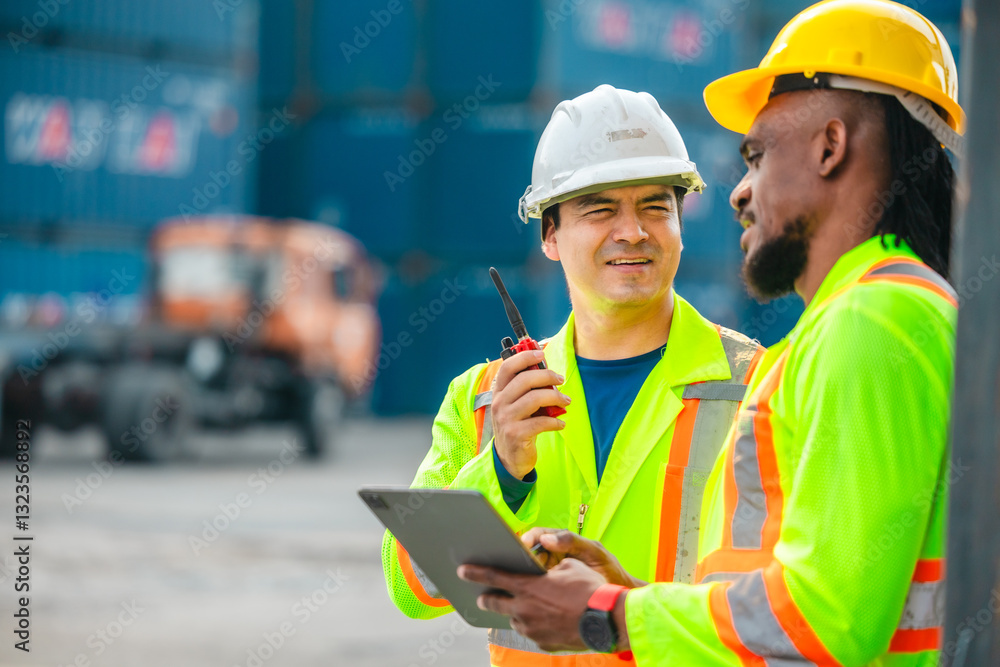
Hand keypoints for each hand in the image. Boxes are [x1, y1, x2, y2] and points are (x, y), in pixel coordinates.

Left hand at [458, 558, 604, 651]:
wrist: (606, 620)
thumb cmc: (589, 589)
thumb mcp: (569, 567)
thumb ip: (549, 568)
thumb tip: (546, 570)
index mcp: (527, 587)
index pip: (493, 577)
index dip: (475, 573)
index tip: (462, 571)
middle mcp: (524, 609)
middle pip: (495, 603)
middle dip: (486, 598)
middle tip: (482, 596)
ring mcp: (531, 629)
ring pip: (516, 619)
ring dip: (518, 612)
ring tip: (531, 607)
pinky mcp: (542, 643)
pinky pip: (533, 632)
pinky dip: (536, 624)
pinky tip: (550, 619)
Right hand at [491, 349, 569, 479]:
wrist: (509, 458)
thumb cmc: (518, 425)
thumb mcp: (517, 405)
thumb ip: (528, 390)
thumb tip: (550, 373)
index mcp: (499, 392)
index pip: (508, 367)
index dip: (524, 357)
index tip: (541, 354)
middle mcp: (500, 403)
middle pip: (524, 379)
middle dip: (547, 376)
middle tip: (561, 380)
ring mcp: (506, 419)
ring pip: (535, 399)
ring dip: (556, 398)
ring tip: (566, 402)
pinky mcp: (516, 434)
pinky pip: (541, 422)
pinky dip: (555, 421)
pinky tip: (560, 423)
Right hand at [522, 528, 645, 588]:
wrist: (617, 599)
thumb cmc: (609, 572)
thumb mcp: (594, 552)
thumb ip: (572, 542)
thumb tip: (546, 538)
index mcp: (564, 542)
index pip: (541, 535)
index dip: (530, 537)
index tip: (523, 544)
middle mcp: (555, 554)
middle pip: (531, 551)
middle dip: (521, 555)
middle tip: (517, 563)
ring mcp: (552, 571)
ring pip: (530, 569)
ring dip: (523, 572)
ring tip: (517, 576)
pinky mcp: (551, 587)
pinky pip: (536, 584)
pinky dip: (530, 586)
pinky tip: (525, 590)